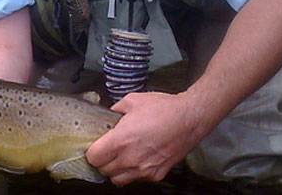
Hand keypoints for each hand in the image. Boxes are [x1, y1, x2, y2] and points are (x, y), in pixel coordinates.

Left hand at [86, 91, 203, 185]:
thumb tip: (108, 115)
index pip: (94, 158)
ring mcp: (145, 170)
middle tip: (106, 149)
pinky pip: (137, 179)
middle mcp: (131, 159)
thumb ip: (115, 110)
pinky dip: (133, 172)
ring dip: (115, 169)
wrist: (190, 118)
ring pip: (118, 179)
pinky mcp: (157, 174)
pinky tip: (137, 157)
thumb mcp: (131, 101)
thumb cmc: (164, 109)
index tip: (94, 145)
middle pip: (104, 171)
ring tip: (120, 155)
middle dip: (102, 160)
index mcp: (121, 140)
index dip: (91, 151)